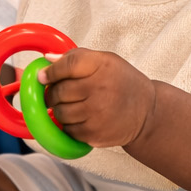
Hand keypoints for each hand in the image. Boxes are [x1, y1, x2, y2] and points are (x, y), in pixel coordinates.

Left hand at [40, 49, 155, 149]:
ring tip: (71, 105)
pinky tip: (81, 117)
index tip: (43, 76)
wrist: (147, 113)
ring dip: (59, 109)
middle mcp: (100, 88)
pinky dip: (69, 124)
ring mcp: (97, 113)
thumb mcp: (105, 61)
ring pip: (60, 112)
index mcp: (102, 65)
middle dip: (52, 92)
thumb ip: (76, 57)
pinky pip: (68, 129)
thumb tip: (47, 59)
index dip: (50, 72)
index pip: (66, 65)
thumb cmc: (122, 83)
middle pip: (59, 90)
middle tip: (57, 93)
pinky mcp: (95, 133)